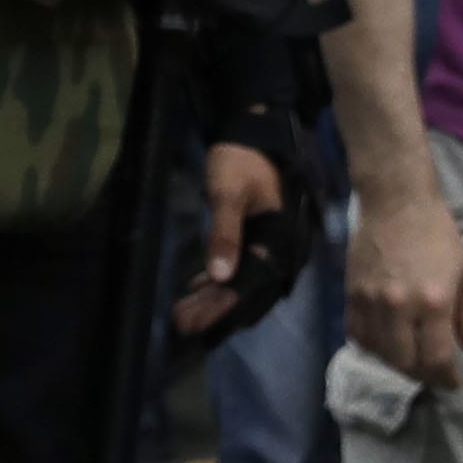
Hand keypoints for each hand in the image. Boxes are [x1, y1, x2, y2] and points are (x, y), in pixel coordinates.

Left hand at [176, 141, 292, 339]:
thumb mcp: (228, 194)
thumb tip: (221, 277)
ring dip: (213, 299)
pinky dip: (217, 282)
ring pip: (242, 282)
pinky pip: (240, 270)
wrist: (253, 137)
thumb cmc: (241, 162)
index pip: (250, 284)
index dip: (222, 307)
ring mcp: (269, 245)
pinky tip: (195, 290)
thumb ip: (225, 233)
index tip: (195, 324)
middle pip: (247, 291)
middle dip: (215, 311)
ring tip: (181, 313)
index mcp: (280, 240)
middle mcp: (280, 249)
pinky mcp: (256, 240)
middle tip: (181, 325)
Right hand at [342, 173, 462, 386]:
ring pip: (379, 353)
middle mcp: (401, 306)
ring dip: (396, 363)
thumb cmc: (438, 235)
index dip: (446, 378)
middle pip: (406, 362)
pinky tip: (385, 343)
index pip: (438, 357)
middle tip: (431, 371)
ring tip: (409, 358)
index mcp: (435, 301)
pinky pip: (357, 335)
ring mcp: (372, 301)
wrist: (397, 203)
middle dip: (422, 374)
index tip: (453, 382)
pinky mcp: (351, 294)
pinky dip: (372, 346)